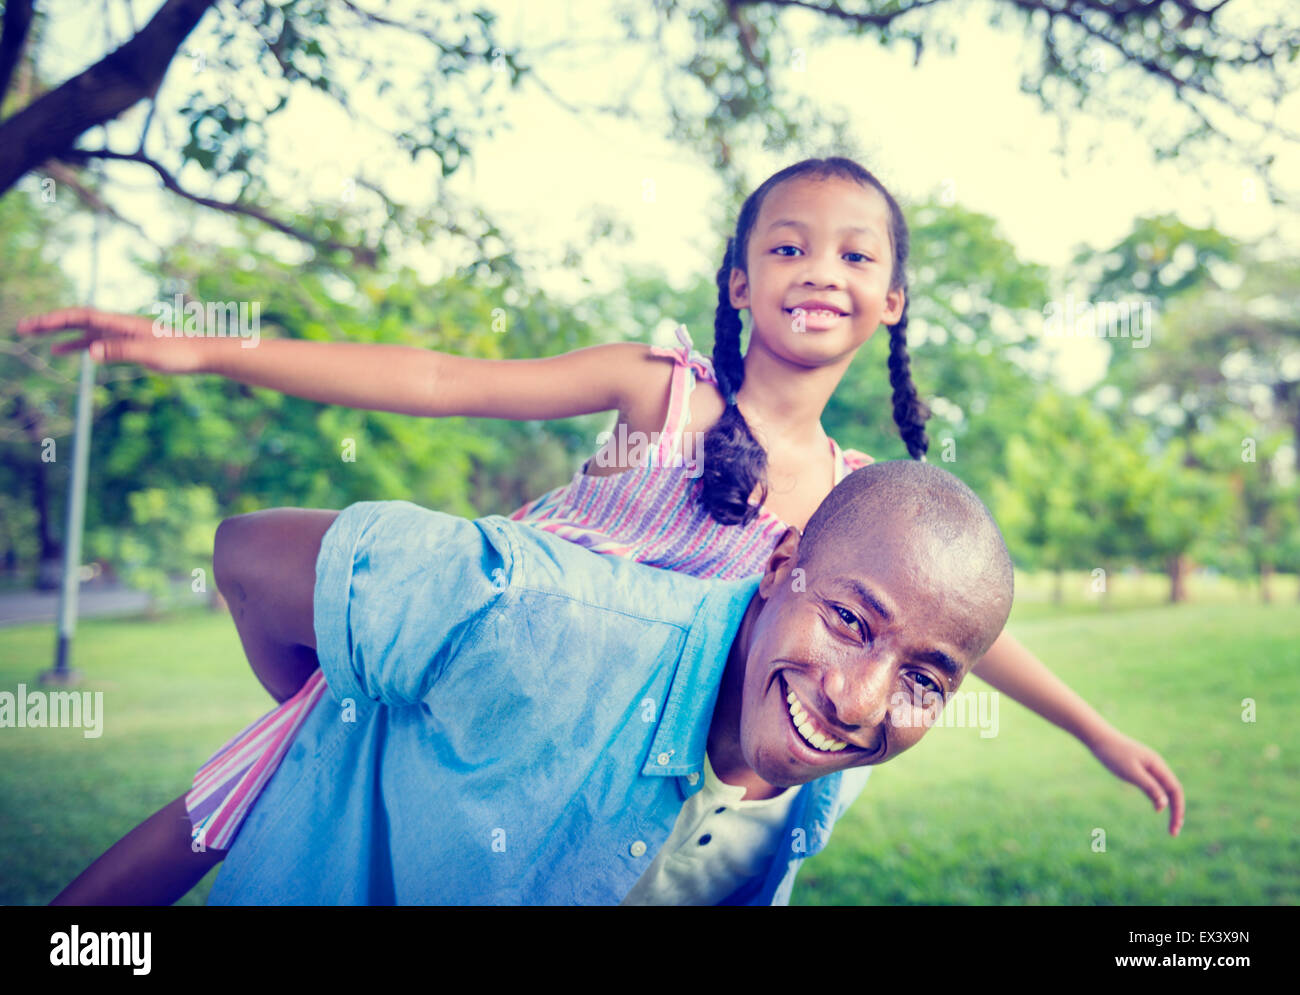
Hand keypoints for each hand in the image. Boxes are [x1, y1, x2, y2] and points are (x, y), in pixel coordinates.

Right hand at [17, 307, 206, 372]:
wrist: (203, 354)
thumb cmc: (179, 352)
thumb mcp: (149, 353)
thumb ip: (119, 351)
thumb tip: (90, 352)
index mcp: (121, 323)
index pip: (81, 316)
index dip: (55, 319)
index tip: (33, 326)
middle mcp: (119, 325)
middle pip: (77, 320)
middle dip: (49, 323)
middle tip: (22, 329)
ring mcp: (123, 334)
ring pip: (84, 331)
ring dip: (60, 334)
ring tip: (36, 338)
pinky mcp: (130, 344)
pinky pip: (97, 342)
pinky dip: (79, 345)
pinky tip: (67, 352)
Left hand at [1088, 728, 1184, 835]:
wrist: (1099, 738)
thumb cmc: (1113, 754)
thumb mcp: (1131, 773)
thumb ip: (1149, 787)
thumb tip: (1164, 805)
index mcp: (1158, 765)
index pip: (1175, 790)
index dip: (1178, 809)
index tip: (1175, 827)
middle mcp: (1157, 766)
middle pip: (1173, 791)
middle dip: (1176, 811)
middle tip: (1174, 832)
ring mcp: (1149, 767)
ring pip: (1165, 789)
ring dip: (1170, 806)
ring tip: (1171, 825)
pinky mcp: (1140, 769)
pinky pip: (1155, 786)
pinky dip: (1159, 798)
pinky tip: (1157, 808)